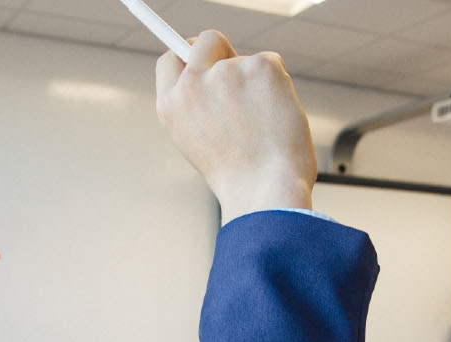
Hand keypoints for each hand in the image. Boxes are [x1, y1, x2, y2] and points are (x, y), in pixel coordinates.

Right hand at [155, 31, 315, 222]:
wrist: (266, 191)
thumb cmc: (241, 178)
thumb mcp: (200, 143)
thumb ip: (199, 107)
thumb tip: (215, 77)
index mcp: (172, 104)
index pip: (171, 58)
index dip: (189, 55)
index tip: (203, 58)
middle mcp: (192, 83)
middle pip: (208, 41)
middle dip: (225, 54)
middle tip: (244, 85)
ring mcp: (226, 73)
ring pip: (247, 59)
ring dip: (258, 84)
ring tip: (264, 124)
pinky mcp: (260, 67)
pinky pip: (272, 63)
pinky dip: (279, 86)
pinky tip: (278, 115)